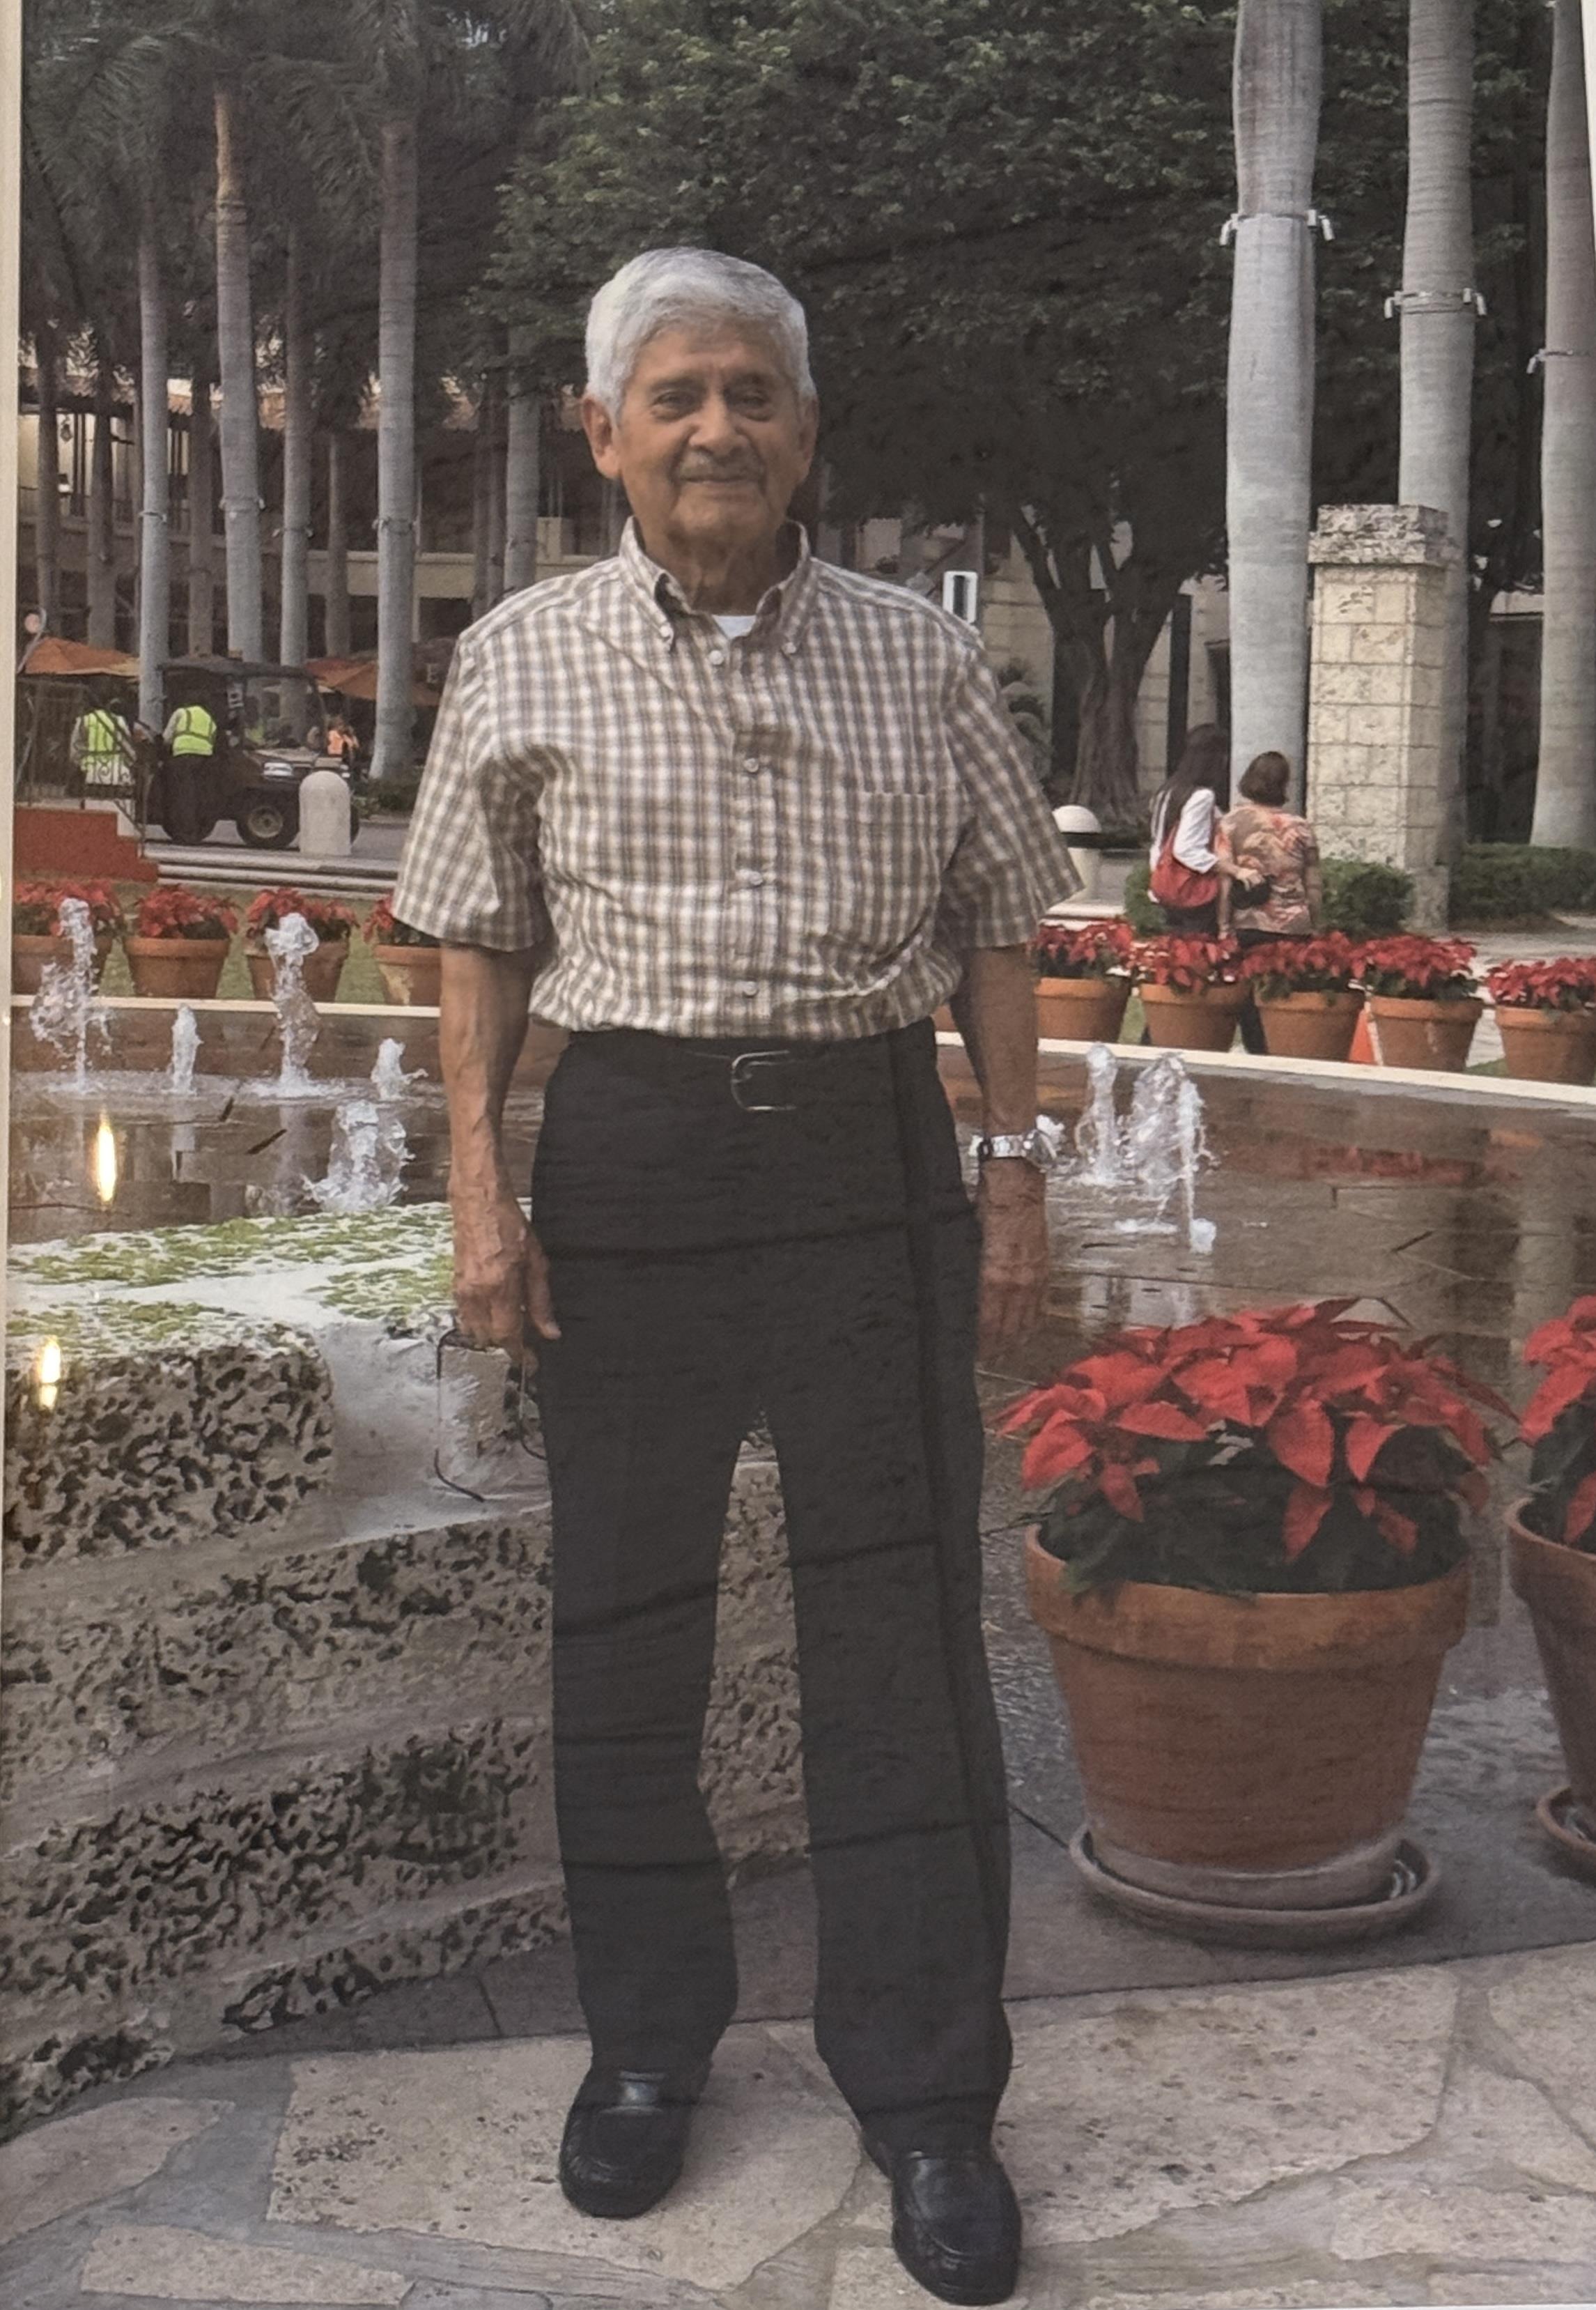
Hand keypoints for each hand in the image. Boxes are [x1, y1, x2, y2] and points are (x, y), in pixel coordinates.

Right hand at [451, 1183, 559, 1365]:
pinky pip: (465, 1316)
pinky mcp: (454, 1285)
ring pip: (474, 1330)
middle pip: (490, 1338)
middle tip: (527, 1342)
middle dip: (507, 1344)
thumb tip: (549, 1332)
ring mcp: (461, 1290)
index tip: (532, 1362)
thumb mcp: (536, 1262)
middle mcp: (476, 1294)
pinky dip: (480, 1321)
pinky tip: (495, 1311)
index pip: (508, 1335)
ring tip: (512, 1325)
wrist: (478, 1201)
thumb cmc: (509, 1225)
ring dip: (493, 1334)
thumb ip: (541, 1301)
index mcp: (499, 1288)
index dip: (521, 1353)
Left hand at [975, 1160, 1049, 1356]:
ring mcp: (1033, 1276)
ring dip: (1016, 1337)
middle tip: (987, 1358)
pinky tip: (1028, 1327)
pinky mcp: (1043, 1268)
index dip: (981, 1343)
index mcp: (995, 1277)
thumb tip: (954, 1294)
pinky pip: (1040, 1303)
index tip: (973, 1354)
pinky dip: (1033, 1319)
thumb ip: (964, 1271)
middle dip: (998, 1346)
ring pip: (1026, 1319)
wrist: (1017, 1183)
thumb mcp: (965, 1240)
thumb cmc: (988, 1205)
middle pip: (1008, 1327)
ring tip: (1006, 1350)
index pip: (988, 1324)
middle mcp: (1017, 1282)